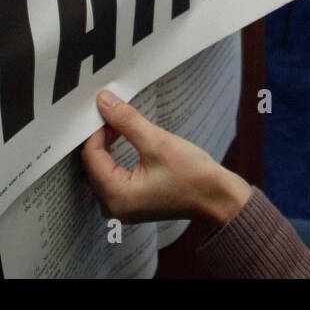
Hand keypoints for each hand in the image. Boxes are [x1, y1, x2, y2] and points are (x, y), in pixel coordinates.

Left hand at [81, 89, 251, 225]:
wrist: (218, 198)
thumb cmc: (194, 177)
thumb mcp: (158, 142)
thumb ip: (127, 121)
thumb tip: (104, 102)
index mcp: (116, 197)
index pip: (92, 156)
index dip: (95, 129)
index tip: (104, 108)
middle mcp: (114, 207)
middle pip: (93, 164)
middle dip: (100, 136)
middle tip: (111, 111)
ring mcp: (122, 206)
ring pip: (102, 168)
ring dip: (107, 144)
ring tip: (118, 121)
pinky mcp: (132, 202)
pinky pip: (112, 175)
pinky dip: (115, 155)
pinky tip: (123, 138)